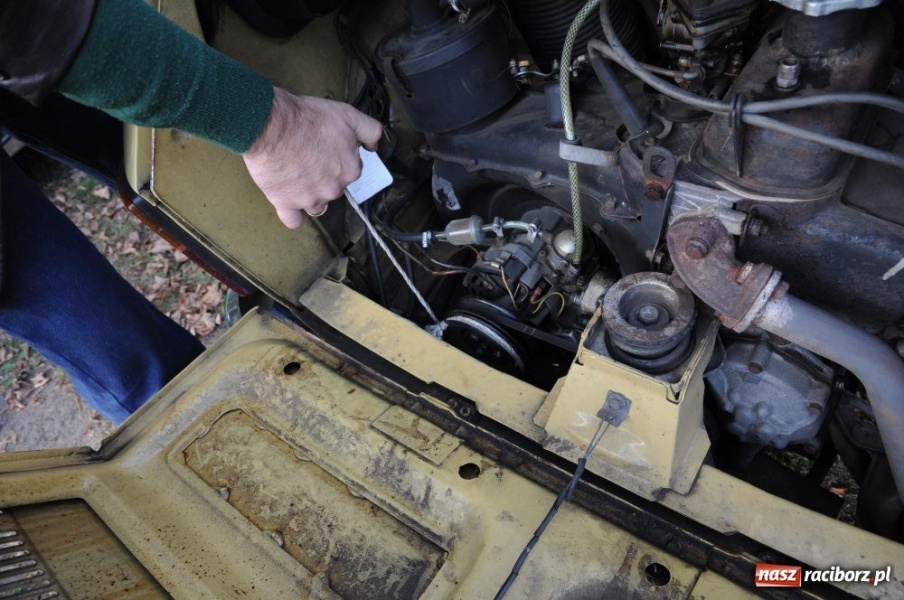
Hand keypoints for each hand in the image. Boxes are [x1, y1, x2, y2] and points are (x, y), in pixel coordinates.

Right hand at [242, 87, 382, 227]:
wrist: (272, 126)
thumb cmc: (308, 119)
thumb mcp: (348, 115)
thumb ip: (369, 131)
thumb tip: (374, 147)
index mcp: (350, 170)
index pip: (350, 169)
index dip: (338, 157)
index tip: (325, 147)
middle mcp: (333, 189)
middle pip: (333, 187)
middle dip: (324, 176)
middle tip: (307, 156)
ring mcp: (310, 199)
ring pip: (316, 204)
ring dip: (310, 194)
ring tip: (296, 175)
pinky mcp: (286, 204)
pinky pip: (293, 219)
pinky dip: (293, 214)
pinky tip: (289, 202)